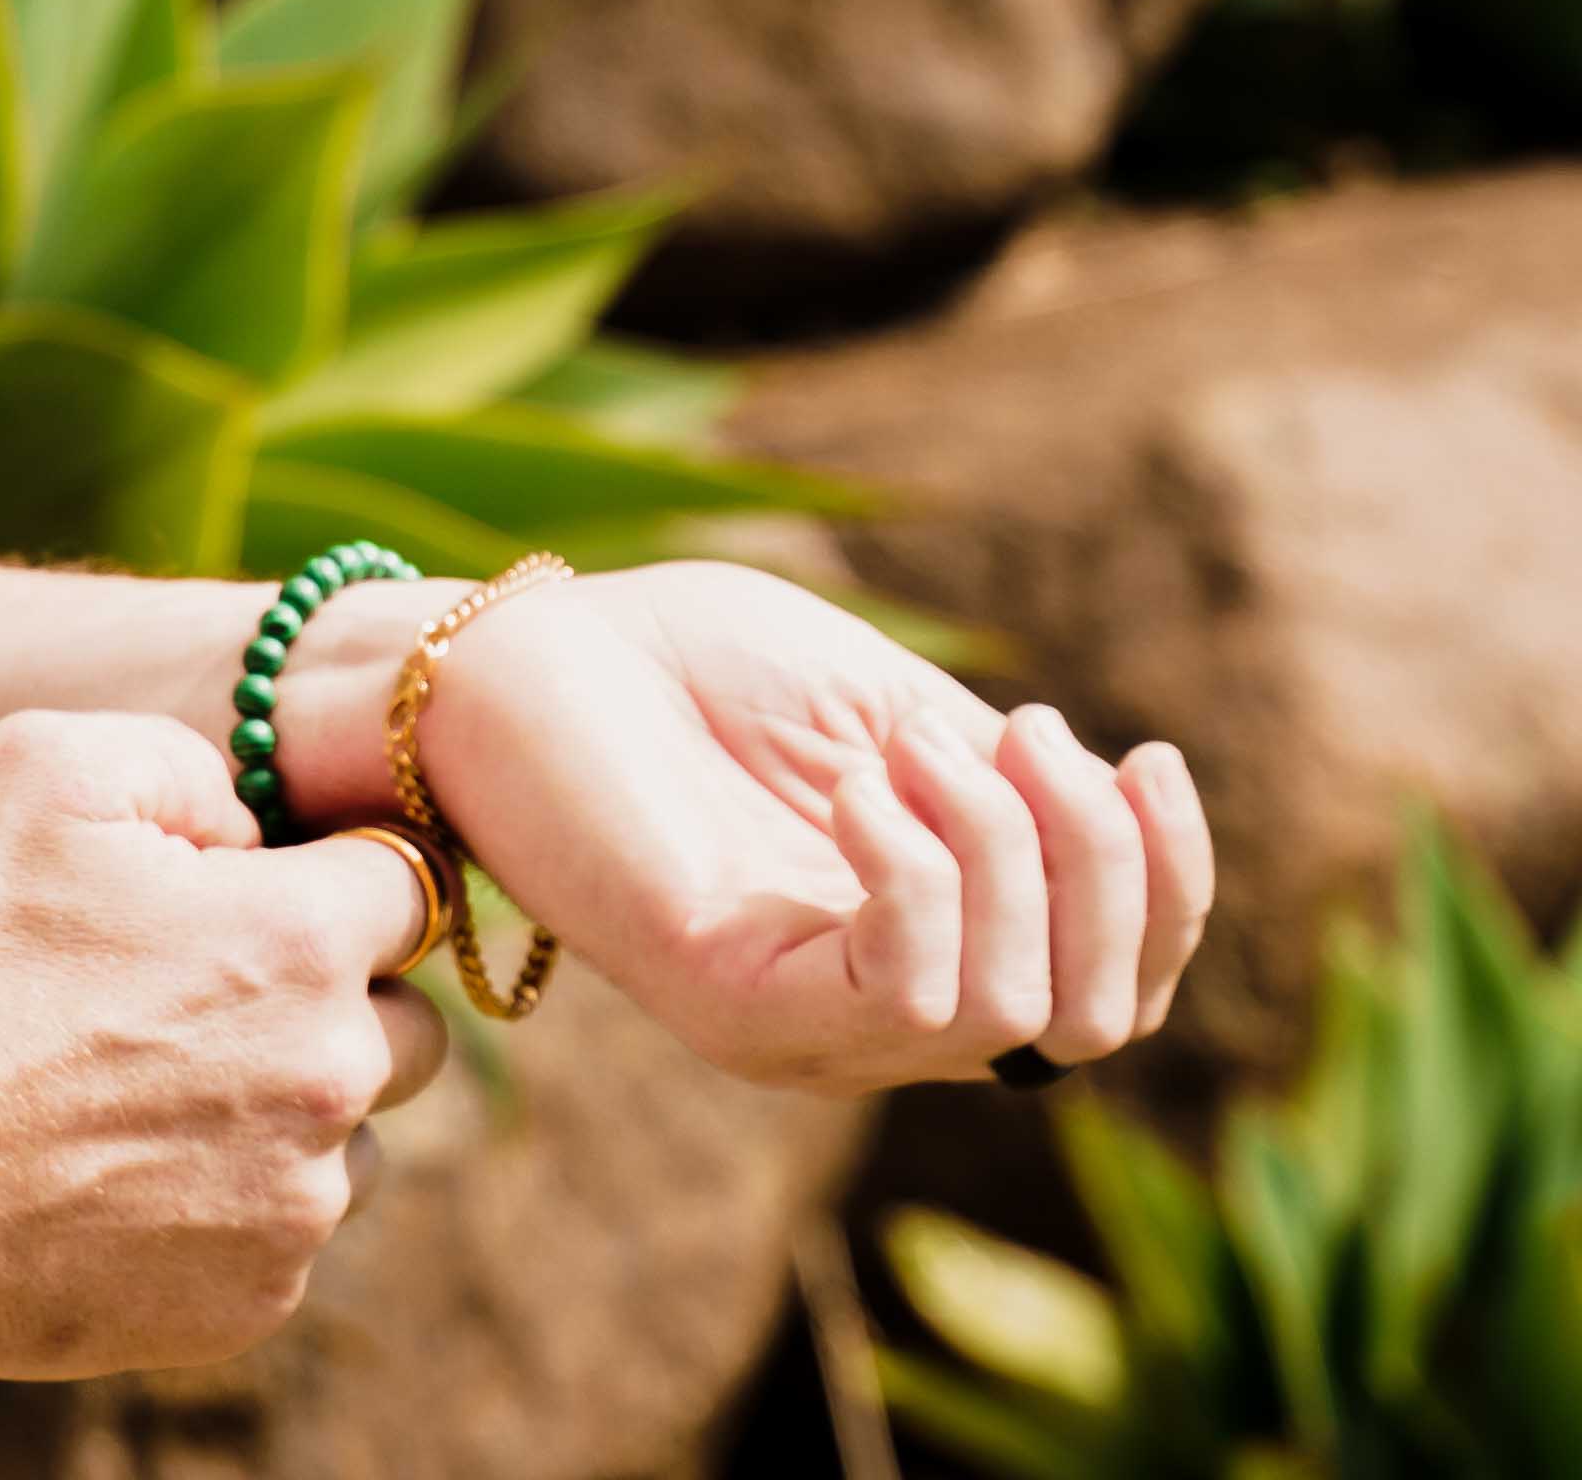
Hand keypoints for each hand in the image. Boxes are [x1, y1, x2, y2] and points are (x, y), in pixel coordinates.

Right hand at [0, 708, 445, 1383]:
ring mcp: (287, 1214)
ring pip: (346, 1139)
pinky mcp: (238, 1309)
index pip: (413, 885)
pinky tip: (107, 1159)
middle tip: (196, 984)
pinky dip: (222, 1195)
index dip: (344, 866)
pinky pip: (279, 1234)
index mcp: (291, 943)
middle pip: (409, 1026)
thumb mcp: (38, 765)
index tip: (279, 877)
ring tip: (133, 1080)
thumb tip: (251, 825)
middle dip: (330, 994)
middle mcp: (322, 1086)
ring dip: (282, 1104)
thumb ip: (188, 766)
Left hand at [286, 563, 1211, 1094]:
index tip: (1141, 747)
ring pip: (1023, 1010)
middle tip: (1026, 731)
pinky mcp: (737, 1008)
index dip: (1171, 882)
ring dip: (1006, 846)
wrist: (510, 657)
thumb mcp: (881, 706)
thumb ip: (995, 776)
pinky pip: (907, 994)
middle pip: (1100, 1015)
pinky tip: (859, 781)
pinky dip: (921, 870)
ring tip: (909, 744)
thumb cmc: (677, 664)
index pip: (1118, 987)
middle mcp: (876, 1009)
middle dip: (1111, 863)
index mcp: (925, 941)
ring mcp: (808, 1024)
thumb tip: (1109, 810)